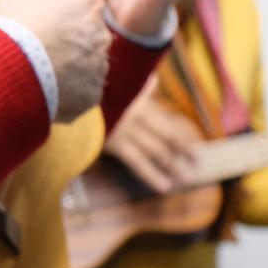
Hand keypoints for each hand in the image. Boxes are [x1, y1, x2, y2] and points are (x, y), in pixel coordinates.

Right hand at [0, 0, 110, 121]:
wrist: (7, 69)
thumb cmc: (11, 27)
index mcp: (87, 3)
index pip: (82, 6)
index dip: (61, 16)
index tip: (43, 25)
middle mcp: (101, 33)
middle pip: (88, 37)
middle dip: (69, 44)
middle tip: (40, 52)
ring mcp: (99, 67)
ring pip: (87, 67)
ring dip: (69, 70)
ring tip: (38, 75)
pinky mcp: (92, 95)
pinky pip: (81, 94)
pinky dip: (66, 95)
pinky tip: (44, 92)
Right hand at [103, 78, 201, 192]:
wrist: (70, 95)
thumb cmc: (98, 91)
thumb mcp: (119, 82)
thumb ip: (140, 85)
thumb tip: (153, 80)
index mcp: (141, 102)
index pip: (169, 123)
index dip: (184, 136)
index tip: (196, 148)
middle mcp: (138, 116)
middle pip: (167, 137)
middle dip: (184, 151)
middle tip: (196, 165)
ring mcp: (126, 131)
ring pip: (156, 151)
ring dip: (172, 165)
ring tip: (184, 178)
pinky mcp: (114, 144)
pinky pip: (136, 162)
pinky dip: (151, 175)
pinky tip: (164, 187)